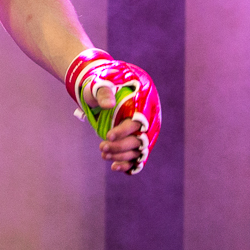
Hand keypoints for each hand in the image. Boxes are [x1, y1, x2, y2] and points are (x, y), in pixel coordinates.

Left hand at [66, 48, 161, 174]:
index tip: (108, 136)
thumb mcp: (102, 82)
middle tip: (102, 147)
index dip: (124, 131)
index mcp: (143, 103)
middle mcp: (147, 119)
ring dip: (121, 155)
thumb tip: (108, 104)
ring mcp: (142, 131)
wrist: (105, 86)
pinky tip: (115, 167)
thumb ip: (104, 92)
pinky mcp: (136, 139)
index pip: (137, 122)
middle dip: (120, 146)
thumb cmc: (105, 82)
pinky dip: (127, 163)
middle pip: (139, 140)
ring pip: (137, 150)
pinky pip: (136, 156)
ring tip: (103, 154)